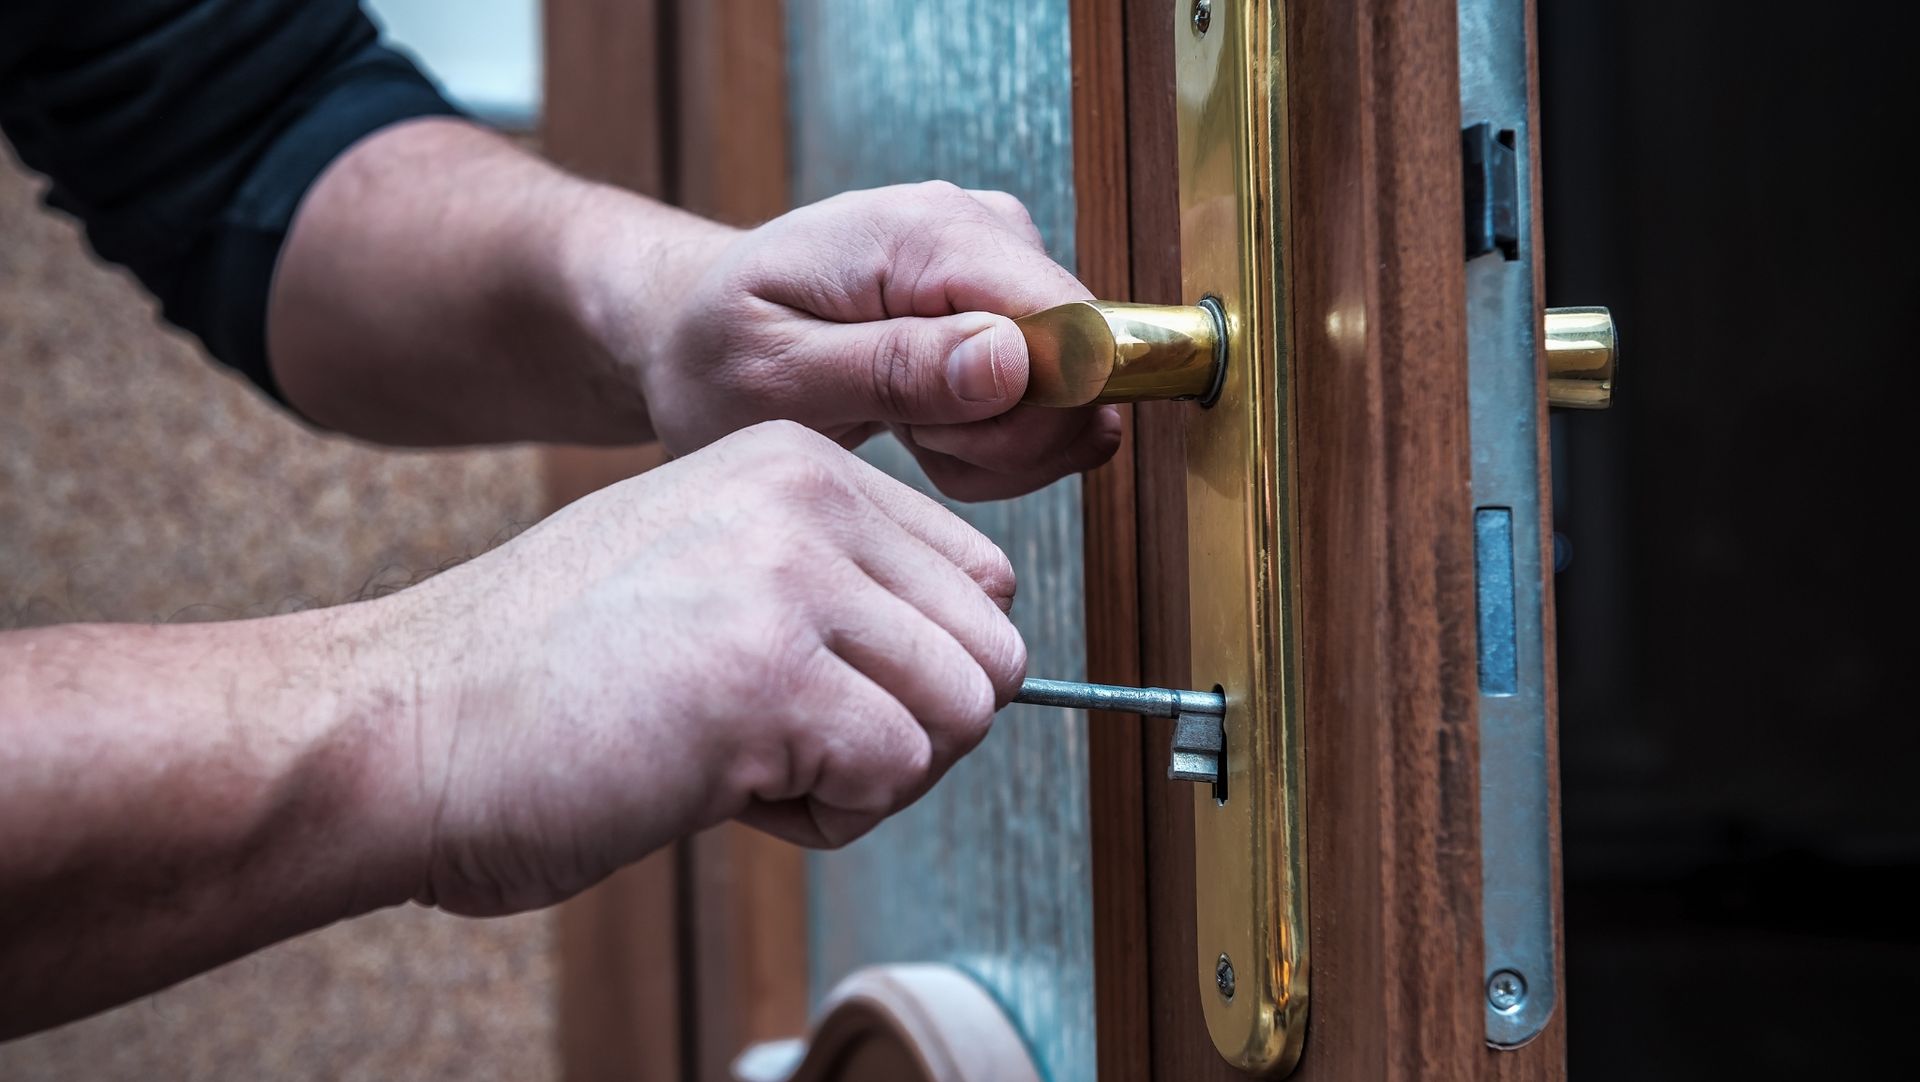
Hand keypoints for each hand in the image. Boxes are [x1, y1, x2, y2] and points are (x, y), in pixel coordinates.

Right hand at [372, 421, 1025, 915]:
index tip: (821, 695)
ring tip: (754, 763)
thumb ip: (827, 584)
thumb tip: (961, 667)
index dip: (918, 669)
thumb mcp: (704, 567)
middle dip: (912, 730)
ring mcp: (788, 580)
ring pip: (964, 713)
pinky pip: (896, 774)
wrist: (399, 728)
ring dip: (874, 776)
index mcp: (795, 463)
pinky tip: (723, 788)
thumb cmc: (544, 678)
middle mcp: (805, 498)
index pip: (978, 579)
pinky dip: (826, 818)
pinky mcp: (768, 678)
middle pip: (989, 652)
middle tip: (793, 747)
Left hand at [616, 181, 1123, 500]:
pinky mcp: (1016, 310)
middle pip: (1084, 373)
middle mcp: (988, 231)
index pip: (1067, 324)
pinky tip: (923, 425)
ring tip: (904, 425)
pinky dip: (989, 445)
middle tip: (904, 435)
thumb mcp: (778, 376)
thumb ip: (896, 368)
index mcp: (930, 230)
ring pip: (1074, 405)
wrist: (696, 330)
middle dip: (999, 440)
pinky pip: (1055, 411)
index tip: (933, 432)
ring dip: (991, 449)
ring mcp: (1008, 269)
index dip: (1026, 411)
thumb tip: (1018, 362)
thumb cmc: (718, 351)